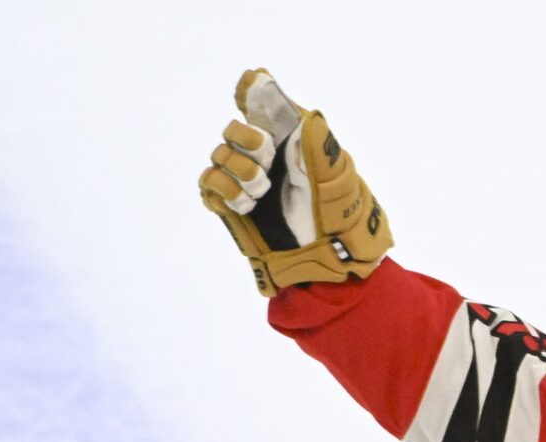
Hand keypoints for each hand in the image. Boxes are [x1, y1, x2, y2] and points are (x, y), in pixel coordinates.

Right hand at [198, 69, 392, 295]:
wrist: (323, 255)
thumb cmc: (336, 213)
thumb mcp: (334, 175)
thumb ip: (316, 142)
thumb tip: (304, 113)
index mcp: (290, 141)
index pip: (264, 105)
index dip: (252, 90)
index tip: (250, 82)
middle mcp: (265, 155)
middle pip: (234, 129)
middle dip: (246, 140)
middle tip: (266, 157)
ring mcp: (245, 178)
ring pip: (218, 155)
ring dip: (238, 169)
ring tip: (261, 189)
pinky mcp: (230, 203)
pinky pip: (209, 184)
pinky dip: (224, 190)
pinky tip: (246, 203)